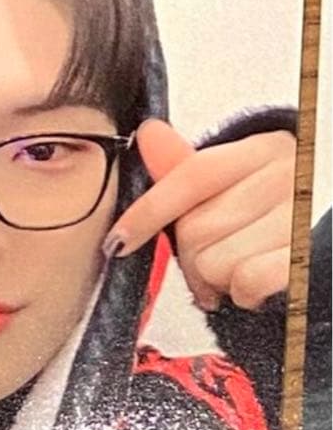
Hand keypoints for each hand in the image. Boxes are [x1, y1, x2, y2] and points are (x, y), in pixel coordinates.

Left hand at [103, 119, 294, 310]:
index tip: (118, 242)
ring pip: (215, 261)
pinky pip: (245, 282)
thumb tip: (149, 133)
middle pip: (196, 229)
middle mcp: (290, 174)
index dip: (147, 212)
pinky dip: (245, 296)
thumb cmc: (282, 226)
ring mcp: (303, 214)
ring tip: (241, 275)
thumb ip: (189, 169)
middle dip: (194, 260)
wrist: (328, 254)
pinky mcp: (309, 255)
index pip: (192, 177)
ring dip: (220, 281)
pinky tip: (258, 290)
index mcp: (269, 149)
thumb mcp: (240, 189)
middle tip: (215, 268)